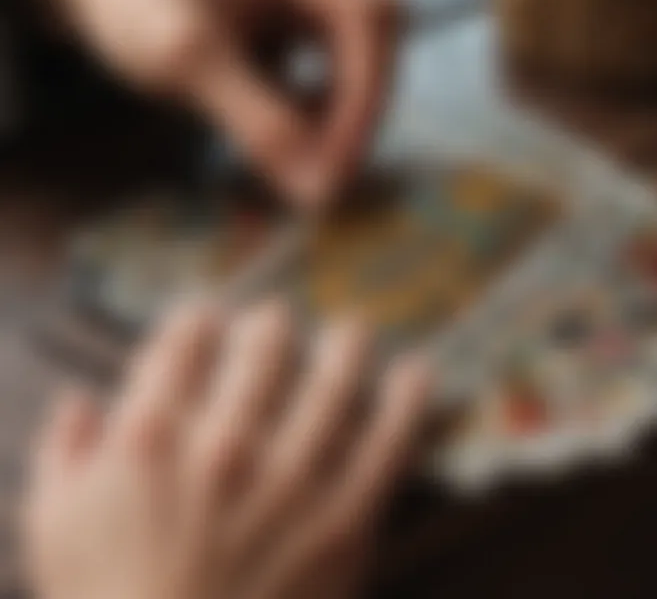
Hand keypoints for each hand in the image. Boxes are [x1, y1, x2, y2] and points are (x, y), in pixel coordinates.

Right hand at [23, 303, 430, 598]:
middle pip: (263, 347)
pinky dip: (408, 403)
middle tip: (278, 318)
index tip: (208, 316)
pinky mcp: (343, 523)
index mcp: (151, 436)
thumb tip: (80, 397)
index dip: (199, 318)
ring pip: (333, 382)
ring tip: (353, 328)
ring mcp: (290, 482)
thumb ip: (64, 450)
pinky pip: (386, 446)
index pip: (185, 339)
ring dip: (347, 345)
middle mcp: (225, 445)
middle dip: (271, 324)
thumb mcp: (53, 524)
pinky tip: (419, 372)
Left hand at [25, 0, 401, 206]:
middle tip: (335, 176)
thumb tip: (319, 191)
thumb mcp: (186, 61)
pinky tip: (297, 131)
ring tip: (312, 162)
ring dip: (345, 114)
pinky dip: (326, 106)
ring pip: (361, 54)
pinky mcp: (299, 11)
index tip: (342, 163)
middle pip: (376, 33)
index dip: (368, 94)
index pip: (366, 14)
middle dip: (360, 110)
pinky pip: (336, 64)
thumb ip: (255, 121)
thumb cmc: (130, 3)